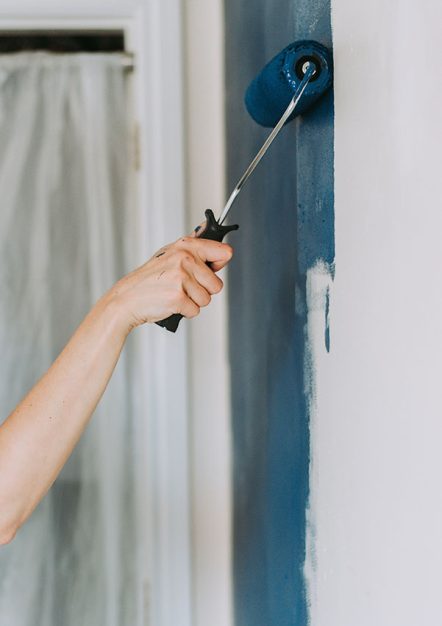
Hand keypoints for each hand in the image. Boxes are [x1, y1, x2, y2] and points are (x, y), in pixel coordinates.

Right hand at [107, 232, 232, 332]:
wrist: (128, 299)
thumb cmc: (150, 279)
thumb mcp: (170, 254)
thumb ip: (194, 247)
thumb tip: (214, 235)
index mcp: (186, 246)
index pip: (223, 252)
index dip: (220, 264)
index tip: (213, 267)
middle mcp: (185, 259)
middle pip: (217, 284)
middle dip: (203, 290)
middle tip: (183, 287)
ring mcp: (181, 278)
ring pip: (207, 299)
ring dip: (193, 302)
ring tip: (175, 294)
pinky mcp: (178, 297)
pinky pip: (195, 310)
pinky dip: (185, 311)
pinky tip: (171, 303)